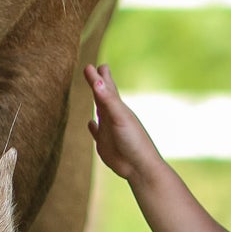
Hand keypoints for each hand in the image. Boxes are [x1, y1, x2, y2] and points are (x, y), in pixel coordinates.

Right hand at [84, 63, 159, 180]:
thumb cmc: (133, 141)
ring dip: (97, 101)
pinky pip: (96, 132)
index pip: (106, 87)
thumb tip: (97, 80)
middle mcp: (112, 116)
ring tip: (94, 92)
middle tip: (93, 68)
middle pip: (103, 95)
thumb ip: (108, 100)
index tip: (91, 65)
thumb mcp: (119, 117)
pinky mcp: (104, 144)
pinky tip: (91, 123)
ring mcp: (108, 129)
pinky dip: (93, 126)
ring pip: (100, 111)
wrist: (139, 167)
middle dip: (98, 82)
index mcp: (116, 108)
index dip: (98, 75)